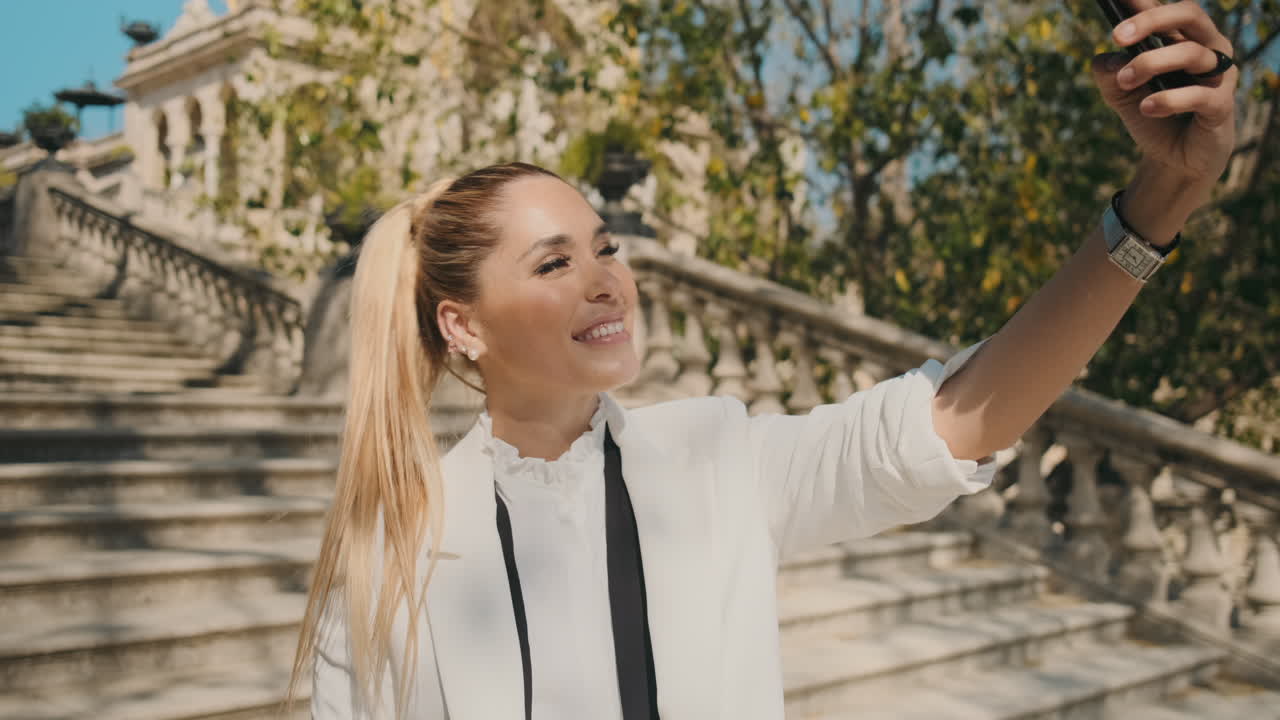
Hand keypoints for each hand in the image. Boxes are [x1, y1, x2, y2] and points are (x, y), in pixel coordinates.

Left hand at [1091, 1, 1236, 190]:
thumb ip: (1110, 75)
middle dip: (1151, 20)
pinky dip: (1169, 99)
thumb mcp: (1122, 95)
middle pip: (1188, 14)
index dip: (1144, 3)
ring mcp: (1218, 75)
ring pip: (1191, 53)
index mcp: (1181, 39)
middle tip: (1117, 36)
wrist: (1173, 159)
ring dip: (1151, 63)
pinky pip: (1199, 95)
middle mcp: (1206, 48)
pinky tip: (1146, 107)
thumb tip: (1105, 59)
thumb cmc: (1154, 115)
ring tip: (1125, 81)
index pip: (1165, 11)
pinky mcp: (1222, 105)